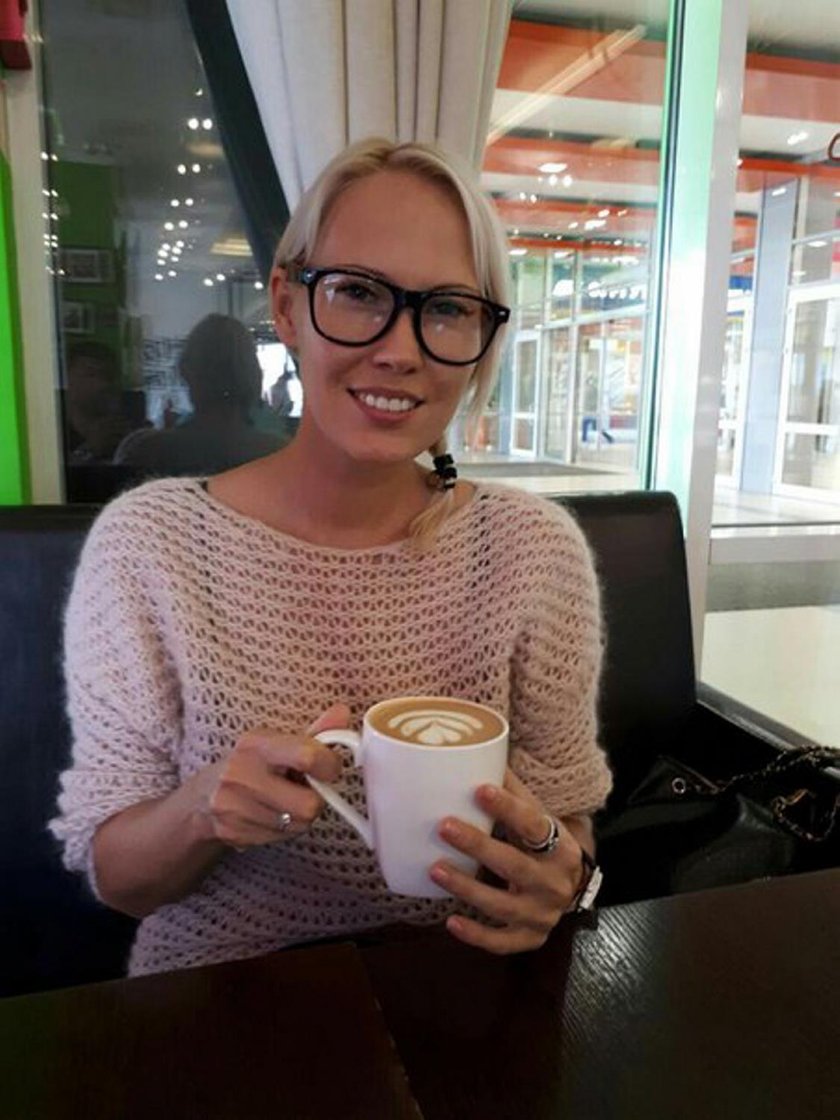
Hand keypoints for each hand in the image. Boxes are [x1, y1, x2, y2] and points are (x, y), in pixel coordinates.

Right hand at [202, 703, 348, 849]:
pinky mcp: (233, 833)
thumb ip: (315, 732)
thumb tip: (343, 712)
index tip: (329, 767)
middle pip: (308, 804)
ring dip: (300, 816)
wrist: (205, 795)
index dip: (329, 766)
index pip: (306, 757)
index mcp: (256, 745)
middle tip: (306, 790)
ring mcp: (234, 807)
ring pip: (297, 825)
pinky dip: (284, 829)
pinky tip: (272, 815)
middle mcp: (241, 775)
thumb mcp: (278, 742)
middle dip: (315, 800)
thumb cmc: (251, 764)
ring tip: (287, 801)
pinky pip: (280, 838)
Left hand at [430, 769, 586, 953]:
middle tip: (444, 826)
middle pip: (514, 865)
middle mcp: (555, 883)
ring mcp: (542, 914)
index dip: (508, 807)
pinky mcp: (529, 937)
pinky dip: (477, 935)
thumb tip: (480, 750)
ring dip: (467, 888)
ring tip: (434, 868)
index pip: (534, 824)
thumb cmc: (545, 845)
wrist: (571, 888)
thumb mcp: (539, 818)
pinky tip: (450, 922)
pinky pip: (501, 941)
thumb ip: (514, 792)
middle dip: (478, 846)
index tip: (479, 789)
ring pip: (502, 905)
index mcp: (561, 846)